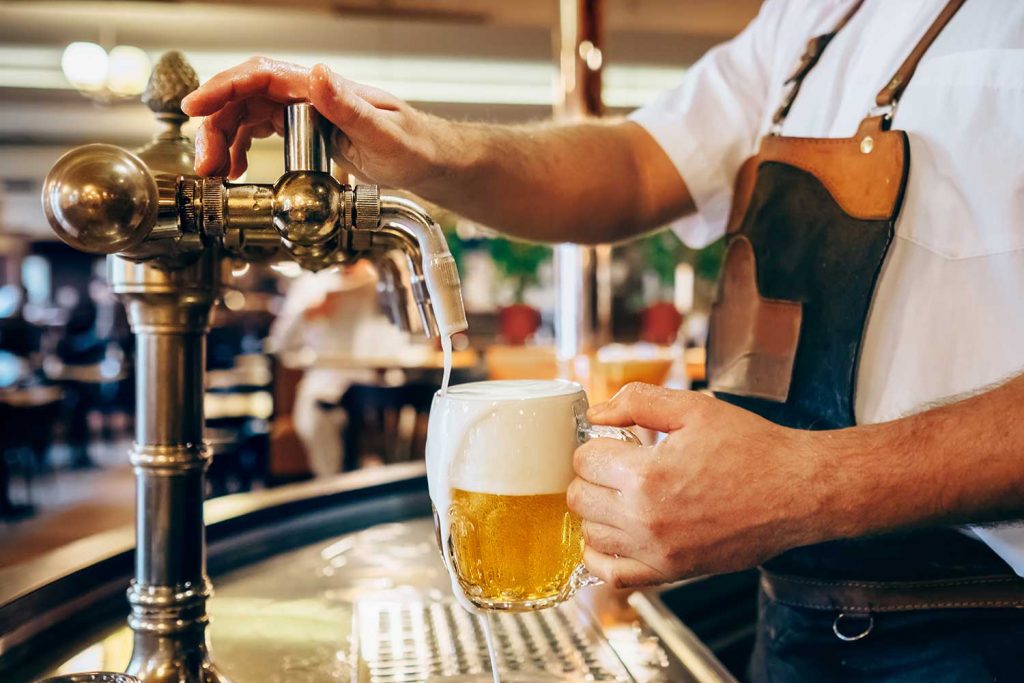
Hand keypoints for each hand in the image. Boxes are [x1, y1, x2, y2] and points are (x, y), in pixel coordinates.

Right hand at [180, 57, 455, 187]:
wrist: (427, 159)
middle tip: (206, 165)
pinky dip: (239, 149)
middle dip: (216, 127)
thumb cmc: (413, 145)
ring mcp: (302, 111)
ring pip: (245, 116)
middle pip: (243, 98)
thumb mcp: (383, 131)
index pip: (259, 76)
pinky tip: (233, 170)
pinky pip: (258, 132)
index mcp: (321, 87)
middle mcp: (307, 94)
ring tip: (215, 174)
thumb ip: (349, 106)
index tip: (196, 107)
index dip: (222, 88)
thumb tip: (318, 74)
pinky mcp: (302, 130)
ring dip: (222, 141)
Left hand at [568, 383, 825, 587]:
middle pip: (580, 497)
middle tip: (616, 465)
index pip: (584, 460)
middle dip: (592, 475)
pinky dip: (601, 556)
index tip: (615, 442)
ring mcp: (657, 552)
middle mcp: (645, 519)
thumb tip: (596, 414)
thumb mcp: (693, 408)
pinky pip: (612, 575)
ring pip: (589, 535)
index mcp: (647, 475)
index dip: (597, 444)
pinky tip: (613, 534)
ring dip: (596, 511)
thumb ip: (637, 402)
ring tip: (620, 494)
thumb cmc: (752, 448)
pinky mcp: (671, 573)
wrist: (798, 491)